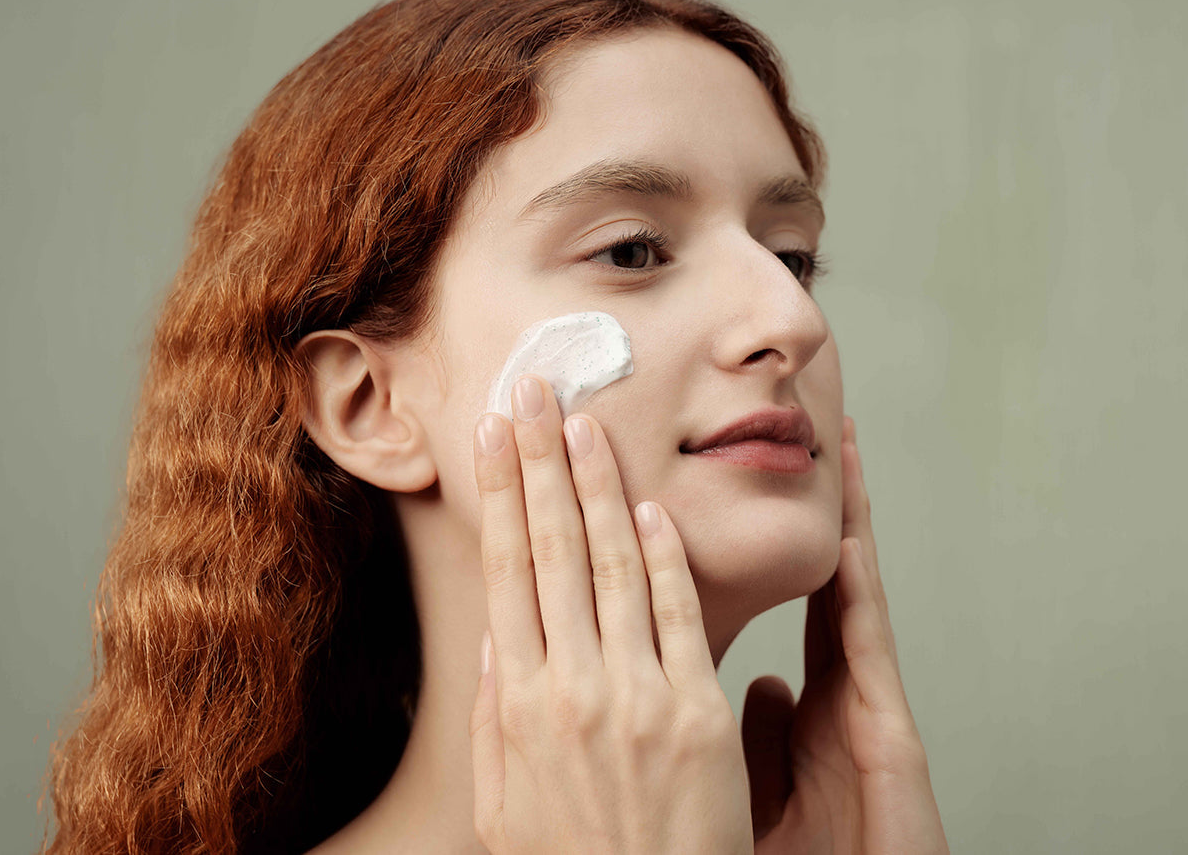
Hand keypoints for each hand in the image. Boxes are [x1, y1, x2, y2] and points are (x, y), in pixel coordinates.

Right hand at [468, 374, 754, 854]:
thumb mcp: (502, 798)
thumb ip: (493, 715)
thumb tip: (494, 640)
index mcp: (515, 702)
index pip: (506, 568)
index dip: (499, 493)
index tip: (492, 432)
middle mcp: (569, 685)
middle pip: (553, 547)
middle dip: (539, 459)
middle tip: (533, 390)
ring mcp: (635, 695)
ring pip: (613, 564)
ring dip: (599, 485)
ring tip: (586, 422)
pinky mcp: (695, 713)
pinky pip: (677, 616)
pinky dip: (664, 555)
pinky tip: (651, 504)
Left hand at [743, 416, 949, 852]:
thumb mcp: (769, 796)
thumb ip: (761, 736)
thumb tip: (756, 682)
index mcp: (816, 710)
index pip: (802, 606)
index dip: (786, 546)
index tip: (765, 487)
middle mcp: (848, 696)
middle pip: (831, 583)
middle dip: (829, 510)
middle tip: (820, 436)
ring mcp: (872, 711)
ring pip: (856, 600)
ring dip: (848, 525)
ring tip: (840, 456)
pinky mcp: (892, 740)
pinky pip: (869, 654)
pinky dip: (859, 598)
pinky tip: (845, 545)